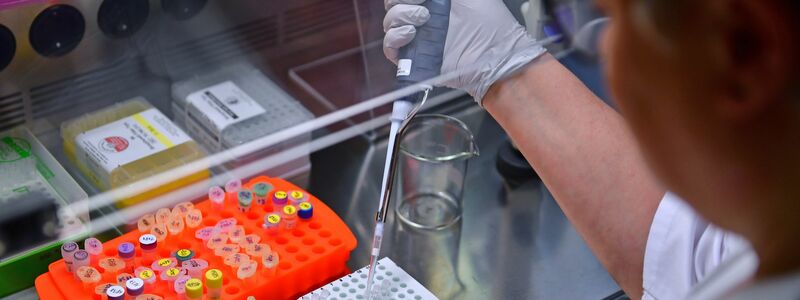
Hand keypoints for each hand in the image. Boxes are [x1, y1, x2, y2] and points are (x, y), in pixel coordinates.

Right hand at [383, 0, 546, 103]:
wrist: (497, 55)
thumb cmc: (492, 24)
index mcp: (435, 2)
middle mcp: (424, 18)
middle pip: (393, 6)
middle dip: (401, 1)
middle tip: (422, 4)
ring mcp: (418, 38)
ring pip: (390, 23)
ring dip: (400, 16)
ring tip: (423, 19)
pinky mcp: (415, 59)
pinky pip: (390, 48)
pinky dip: (394, 38)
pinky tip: (411, 34)